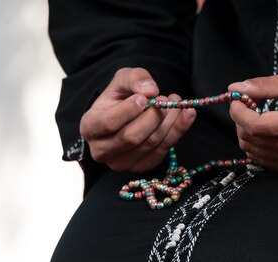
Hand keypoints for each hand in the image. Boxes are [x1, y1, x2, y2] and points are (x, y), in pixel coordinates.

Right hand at [79, 67, 195, 172]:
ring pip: (150, 144)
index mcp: (90, 127)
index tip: (144, 98)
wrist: (126, 115)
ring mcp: (121, 163)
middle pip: (132, 137)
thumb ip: (134, 79)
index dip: (128, 111)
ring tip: (176, 103)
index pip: (108, 123)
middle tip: (166, 100)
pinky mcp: (141, 167)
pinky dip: (178, 131)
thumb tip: (150, 90)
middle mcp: (101, 150)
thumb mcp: (122, 80)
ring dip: (169, 122)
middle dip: (153, 117)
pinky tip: (187, 115)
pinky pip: (163, 151)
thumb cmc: (120, 98)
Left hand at [228, 71, 277, 173]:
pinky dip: (258, 146)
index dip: (239, 112)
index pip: (255, 126)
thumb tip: (236, 88)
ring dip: (248, 133)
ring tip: (258, 117)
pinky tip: (267, 132)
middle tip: (249, 105)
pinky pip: (263, 160)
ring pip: (253, 152)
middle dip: (241, 121)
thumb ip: (265, 85)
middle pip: (251, 140)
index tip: (238, 99)